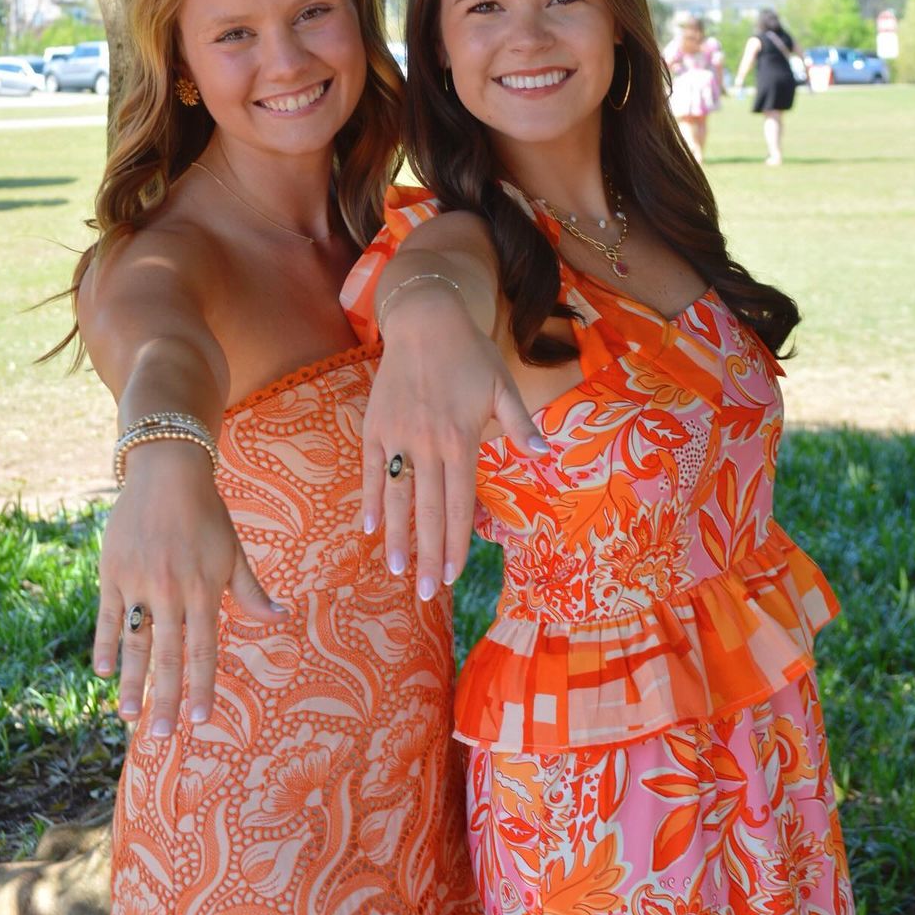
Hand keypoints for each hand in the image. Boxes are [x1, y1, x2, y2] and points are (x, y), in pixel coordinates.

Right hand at [93, 447, 285, 735]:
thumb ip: (251, 591)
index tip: (199, 721)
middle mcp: (172, 591)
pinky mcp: (113, 572)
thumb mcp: (232, 552)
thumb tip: (281, 619)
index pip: (204, 649)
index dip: (201, 686)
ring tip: (129, 716)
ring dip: (131, 682)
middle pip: (168, 655)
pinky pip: (108, 616)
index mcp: (204, 589)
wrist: (168, 473)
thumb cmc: (206, 514)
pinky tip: (103, 672)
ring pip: (134, 642)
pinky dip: (104, 644)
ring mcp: (139, 583)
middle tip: (160, 736)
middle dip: (165, 698)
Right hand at [362, 290, 546, 597]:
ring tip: (397, 571)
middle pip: (427, 511)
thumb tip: (545, 454)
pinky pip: (370, 470)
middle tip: (426, 593)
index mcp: (460, 440)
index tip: (456, 575)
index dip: (457, 542)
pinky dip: (369, 500)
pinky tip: (369, 528)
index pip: (459, 503)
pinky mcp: (375, 427)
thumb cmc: (469, 354)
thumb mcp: (502, 385)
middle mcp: (427, 445)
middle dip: (428, 555)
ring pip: (395, 497)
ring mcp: (397, 437)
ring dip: (397, 537)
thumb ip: (520, 424)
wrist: (424, 321)